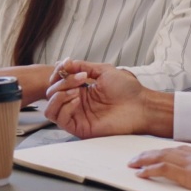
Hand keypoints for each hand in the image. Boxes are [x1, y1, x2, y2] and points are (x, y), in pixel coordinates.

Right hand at [44, 59, 164, 137]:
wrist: (140, 105)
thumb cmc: (127, 90)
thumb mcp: (103, 71)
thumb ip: (82, 66)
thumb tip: (65, 62)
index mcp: (80, 91)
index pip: (57, 82)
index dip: (58, 72)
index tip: (66, 63)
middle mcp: (75, 104)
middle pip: (52, 93)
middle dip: (62, 81)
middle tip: (80, 77)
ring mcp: (76, 116)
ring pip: (50, 107)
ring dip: (59, 94)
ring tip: (76, 89)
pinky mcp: (79, 127)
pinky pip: (59, 118)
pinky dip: (64, 106)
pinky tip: (78, 99)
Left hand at [129, 146, 190, 190]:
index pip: (180, 149)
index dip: (165, 150)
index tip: (156, 152)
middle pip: (166, 151)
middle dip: (149, 154)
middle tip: (136, 157)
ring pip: (160, 157)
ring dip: (144, 160)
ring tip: (132, 164)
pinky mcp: (188, 174)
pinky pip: (163, 169)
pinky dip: (149, 171)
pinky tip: (140, 174)